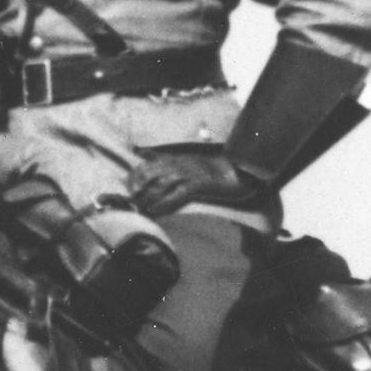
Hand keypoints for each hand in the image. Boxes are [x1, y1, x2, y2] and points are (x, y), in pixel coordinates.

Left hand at [127, 145, 268, 216]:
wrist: (242, 170)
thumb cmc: (219, 169)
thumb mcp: (193, 162)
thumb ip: (175, 161)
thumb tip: (149, 158)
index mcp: (178, 158)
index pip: (149, 163)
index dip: (135, 175)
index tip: (128, 188)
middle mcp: (181, 163)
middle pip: (151, 174)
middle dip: (137, 188)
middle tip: (129, 201)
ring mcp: (190, 173)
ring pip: (161, 184)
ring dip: (147, 198)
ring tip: (137, 209)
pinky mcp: (199, 184)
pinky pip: (178, 194)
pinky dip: (164, 203)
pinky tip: (155, 212)